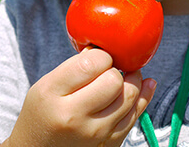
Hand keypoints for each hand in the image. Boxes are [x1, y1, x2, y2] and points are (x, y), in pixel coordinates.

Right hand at [4, 48, 155, 146]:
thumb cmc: (42, 111)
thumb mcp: (46, 83)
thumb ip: (74, 66)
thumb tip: (104, 51)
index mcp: (54, 94)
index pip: (92, 63)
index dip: (101, 55)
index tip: (98, 57)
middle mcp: (74, 116)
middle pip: (114, 80)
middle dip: (116, 69)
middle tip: (110, 68)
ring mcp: (94, 134)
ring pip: (129, 97)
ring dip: (133, 80)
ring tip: (127, 74)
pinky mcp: (109, 145)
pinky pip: (135, 116)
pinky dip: (143, 97)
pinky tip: (146, 84)